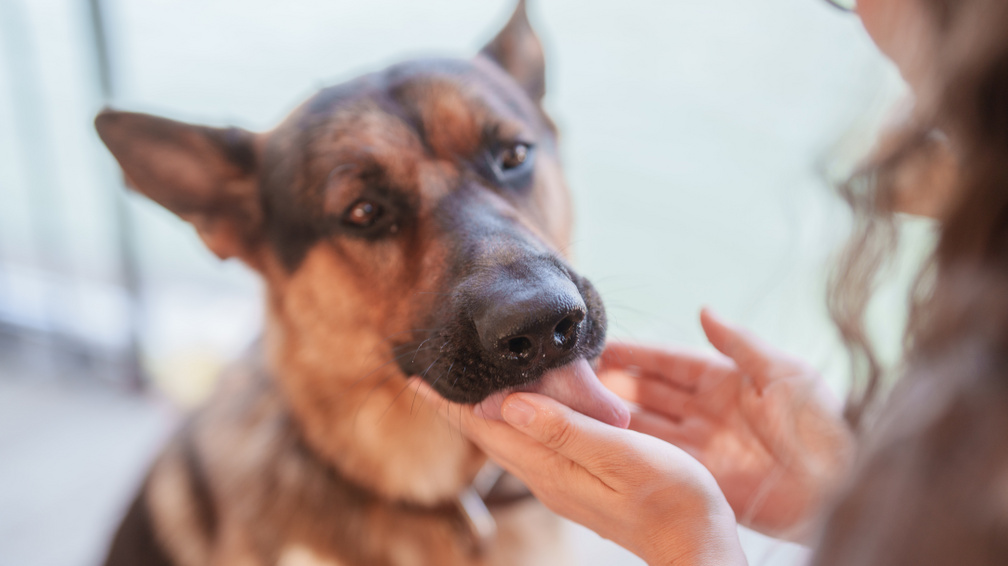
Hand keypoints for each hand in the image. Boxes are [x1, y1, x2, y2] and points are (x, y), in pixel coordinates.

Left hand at [413, 381, 747, 565]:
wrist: (697, 544)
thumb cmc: (672, 498)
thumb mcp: (620, 457)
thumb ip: (566, 431)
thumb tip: (508, 405)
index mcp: (551, 467)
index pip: (485, 429)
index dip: (450, 402)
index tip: (416, 376)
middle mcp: (547, 477)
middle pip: (488, 435)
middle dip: (456, 405)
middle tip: (428, 373)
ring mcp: (562, 482)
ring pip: (508, 440)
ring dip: (482, 412)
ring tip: (463, 385)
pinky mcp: (579, 482)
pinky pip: (532, 445)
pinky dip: (515, 420)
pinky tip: (521, 408)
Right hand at [599, 309, 853, 539]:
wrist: (840, 489)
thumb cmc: (821, 425)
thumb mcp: (783, 373)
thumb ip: (739, 344)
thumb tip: (703, 310)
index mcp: (729, 381)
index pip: (671, 362)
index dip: (637, 354)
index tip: (602, 346)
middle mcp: (710, 411)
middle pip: (652, 392)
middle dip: (616, 383)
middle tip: (577, 377)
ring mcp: (704, 445)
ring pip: (649, 425)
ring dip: (617, 416)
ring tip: (580, 406)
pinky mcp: (705, 478)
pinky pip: (661, 460)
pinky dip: (634, 450)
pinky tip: (604, 441)